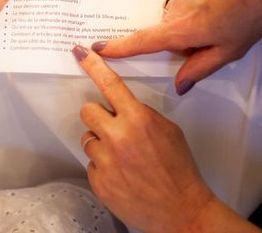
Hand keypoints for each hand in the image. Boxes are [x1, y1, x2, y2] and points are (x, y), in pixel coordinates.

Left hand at [73, 46, 257, 232]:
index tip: (80, 53)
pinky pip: (91, 164)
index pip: (110, 84)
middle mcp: (117, 137)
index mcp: (137, 119)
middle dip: (98, 116)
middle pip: (88, 110)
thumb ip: (142, 114)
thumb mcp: (168, 130)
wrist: (181, 209)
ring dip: (101, 144)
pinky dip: (104, 167)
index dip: (93, 65)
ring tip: (123, 158)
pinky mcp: (98, 181)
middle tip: (112, 127)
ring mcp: (105, 161)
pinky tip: (122, 175)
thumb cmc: (179, 169)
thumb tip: (124, 108)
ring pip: (88, 139)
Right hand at [92, 0, 261, 94]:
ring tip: (224, 17)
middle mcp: (177, 6)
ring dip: (193, 21)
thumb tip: (180, 84)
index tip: (97, 48)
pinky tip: (222, 2)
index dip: (119, 48)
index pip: (142, 41)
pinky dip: (198, 5)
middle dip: (184, 40)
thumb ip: (200, 68)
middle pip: (166, 31)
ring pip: (178, 15)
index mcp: (183, 27)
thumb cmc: (253, 12)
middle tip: (215, 38)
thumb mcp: (230, 50)